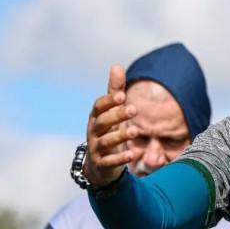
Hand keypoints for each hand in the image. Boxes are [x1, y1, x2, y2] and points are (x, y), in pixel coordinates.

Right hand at [84, 65, 136, 186]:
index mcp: (96, 117)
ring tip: (135, 131)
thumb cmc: (108, 131)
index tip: (122, 95)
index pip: (98, 106)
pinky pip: (109, 161)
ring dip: (120, 136)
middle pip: (102, 122)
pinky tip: (133, 155)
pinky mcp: (102, 163)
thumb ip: (115, 91)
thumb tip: (117, 65)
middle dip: (117, 115)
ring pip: (106, 141)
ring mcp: (96, 148)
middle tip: (134, 109)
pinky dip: (120, 158)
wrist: (99, 163)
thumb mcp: (112, 111)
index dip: (109, 101)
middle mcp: (93, 131)